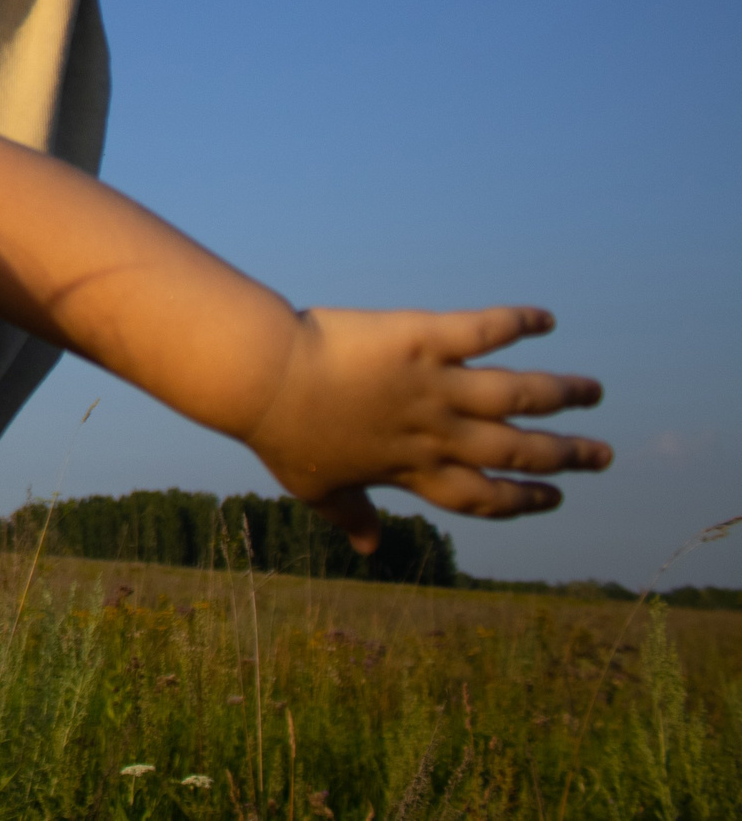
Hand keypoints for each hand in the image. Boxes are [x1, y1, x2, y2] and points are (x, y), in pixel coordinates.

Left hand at [242, 306, 610, 552]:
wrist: (264, 378)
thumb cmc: (282, 431)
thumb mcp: (316, 486)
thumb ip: (351, 515)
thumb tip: (368, 550)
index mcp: (413, 471)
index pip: (482, 498)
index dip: (522, 501)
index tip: (554, 498)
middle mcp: (436, 434)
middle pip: (517, 452)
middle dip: (566, 457)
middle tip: (604, 456)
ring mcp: (434, 387)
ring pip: (518, 395)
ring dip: (562, 394)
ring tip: (594, 390)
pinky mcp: (424, 339)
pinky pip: (483, 331)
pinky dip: (517, 323)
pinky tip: (545, 319)